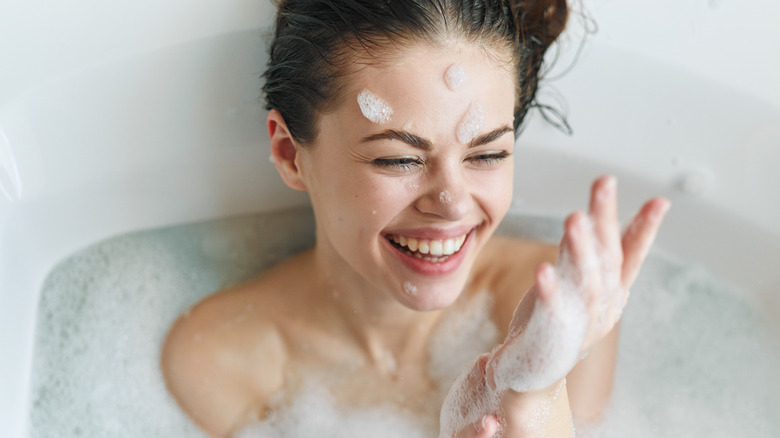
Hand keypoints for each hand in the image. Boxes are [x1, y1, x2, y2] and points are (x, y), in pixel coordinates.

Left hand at [490, 175, 669, 392]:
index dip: (645, 230)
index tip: (660, 202)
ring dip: (582, 249)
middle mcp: (602, 307)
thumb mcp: (572, 284)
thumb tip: (589, 215)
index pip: (630, 256)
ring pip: (587, 282)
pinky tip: (544, 270)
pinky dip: (551, 290)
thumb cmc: (551, 322)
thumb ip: (580, 254)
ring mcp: (580, 324)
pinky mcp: (552, 336)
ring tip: (576, 219)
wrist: (529, 373)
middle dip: (607, 220)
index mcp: (610, 293)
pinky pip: (554, 310)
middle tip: (605, 183)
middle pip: (608, 259)